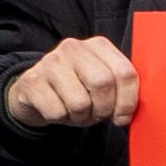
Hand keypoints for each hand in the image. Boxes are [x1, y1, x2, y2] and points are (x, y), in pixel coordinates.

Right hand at [2, 34, 140, 130]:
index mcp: (98, 45)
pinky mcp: (32, 81)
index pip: (125, 72)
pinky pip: (57, 112)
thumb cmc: (76, 89)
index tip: (122, 116)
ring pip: (80, 102)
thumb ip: (121, 87)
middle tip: (96, 114)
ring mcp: (50, 62)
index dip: (128, 101)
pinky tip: (58, 109)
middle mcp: (74, 47)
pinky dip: (61, 119)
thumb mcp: (101, 83)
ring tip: (76, 111)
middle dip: (103, 109)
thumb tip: (134, 110)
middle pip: (103, 84)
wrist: (34, 92)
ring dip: (81, 117)